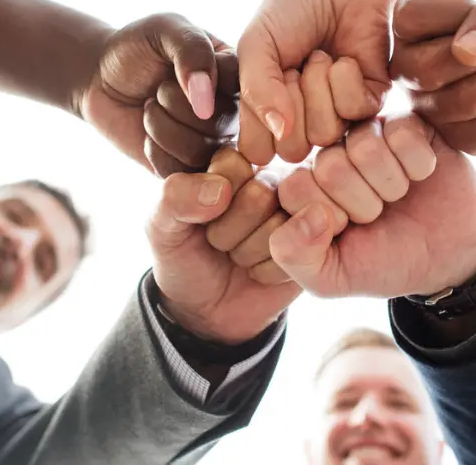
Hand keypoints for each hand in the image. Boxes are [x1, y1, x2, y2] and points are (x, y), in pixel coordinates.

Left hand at [81, 13, 238, 176]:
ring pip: (201, 151)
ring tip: (151, 108)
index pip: (246, 87)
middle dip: (175, 103)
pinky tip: (147, 134)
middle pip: (221, 123)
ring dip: (161, 127)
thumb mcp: (164, 29)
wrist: (100, 79)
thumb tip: (205, 100)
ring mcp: (212, 143)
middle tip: (158, 89)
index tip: (174, 70)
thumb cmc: (136, 49)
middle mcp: (232, 111)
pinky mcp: (187, 168)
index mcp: (235, 74)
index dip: (206, 84)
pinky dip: (155, 152)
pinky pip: (180, 172)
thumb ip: (191, 48)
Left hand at [149, 149, 300, 344]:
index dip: (211, 201)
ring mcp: (297, 214)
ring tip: (237, 257)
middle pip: (261, 196)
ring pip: (281, 228)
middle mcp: (271, 181)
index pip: (234, 165)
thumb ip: (174, 198)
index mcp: (234, 164)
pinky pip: (298, 256)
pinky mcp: (314, 246)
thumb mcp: (161, 227)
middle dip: (229, 232)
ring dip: (248, 254)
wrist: (204, 311)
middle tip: (219, 243)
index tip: (201, 218)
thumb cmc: (183, 258)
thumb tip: (220, 191)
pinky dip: (267, 273)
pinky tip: (258, 272)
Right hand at [237, 0, 430, 164]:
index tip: (268, 76)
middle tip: (298, 63)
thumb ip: (256, 90)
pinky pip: (356, 112)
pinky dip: (347, 79)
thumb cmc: (291, 9)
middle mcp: (303, 124)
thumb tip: (279, 132)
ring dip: (319, 86)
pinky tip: (345, 58)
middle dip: (292, 98)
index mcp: (268, 115)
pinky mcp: (372, 103)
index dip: (260, 116)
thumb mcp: (256, 44)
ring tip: (321, 56)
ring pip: (325, 134)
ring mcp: (339, 117)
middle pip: (293, 149)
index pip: (258, 150)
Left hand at [271, 115, 475, 298]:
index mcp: (301, 185)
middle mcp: (328, 152)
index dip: (328, 219)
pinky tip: (420, 175)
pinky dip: (418, 165)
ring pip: (365, 146)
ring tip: (398, 196)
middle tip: (377, 214)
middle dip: (363, 205)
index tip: (346, 232)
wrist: (446, 258)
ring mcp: (366, 132)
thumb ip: (294, 256)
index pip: (294, 188)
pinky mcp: (406, 121)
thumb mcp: (330, 278)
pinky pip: (402, 132)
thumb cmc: (382, 263)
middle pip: (330, 166)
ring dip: (392, 186)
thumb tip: (308, 213)